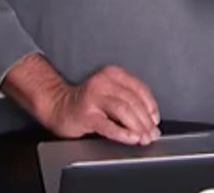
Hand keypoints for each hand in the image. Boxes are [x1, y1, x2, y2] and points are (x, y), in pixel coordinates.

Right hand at [40, 65, 160, 145]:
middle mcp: (103, 82)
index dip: (151, 106)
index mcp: (112, 74)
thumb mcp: (110, 93)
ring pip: (124, 111)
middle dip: (146, 121)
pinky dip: (123, 133)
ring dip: (138, 127)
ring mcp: (94, 97)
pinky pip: (109, 125)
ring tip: (144, 138)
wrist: (58, 107)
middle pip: (133, 101)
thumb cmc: (87, 103)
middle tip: (152, 134)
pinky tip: (131, 139)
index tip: (155, 120)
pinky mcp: (86, 114)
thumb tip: (150, 121)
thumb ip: (128, 100)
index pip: (139, 88)